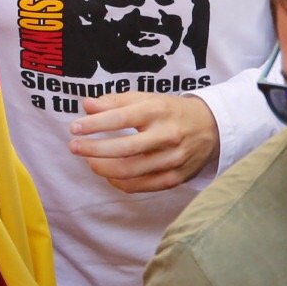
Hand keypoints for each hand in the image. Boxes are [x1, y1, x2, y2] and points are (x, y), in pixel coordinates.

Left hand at [70, 93, 217, 193]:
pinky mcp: (175, 178)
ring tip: (89, 160)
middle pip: (124, 149)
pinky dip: (119, 182)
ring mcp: (173, 160)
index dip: (95, 124)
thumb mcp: (148, 99)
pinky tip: (108, 173)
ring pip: (130, 171)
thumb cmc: (172, 111)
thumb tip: (86, 106)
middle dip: (94, 149)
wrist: (212, 128)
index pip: (122, 118)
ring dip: (103, 167)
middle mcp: (168, 136)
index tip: (74, 127)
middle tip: (74, 147)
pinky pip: (140, 186)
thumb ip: (116, 102)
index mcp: (159, 111)